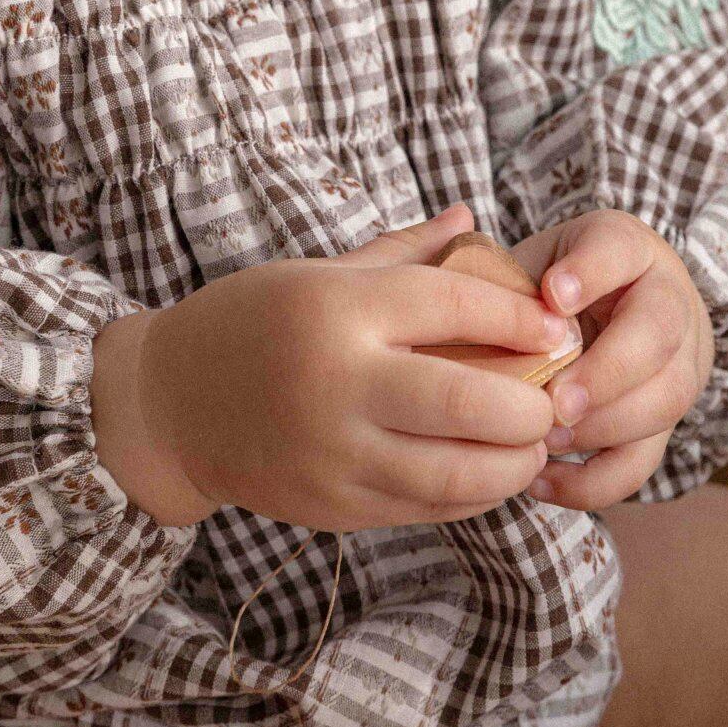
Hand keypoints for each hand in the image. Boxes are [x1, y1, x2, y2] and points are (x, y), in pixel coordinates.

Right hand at [135, 201, 564, 532]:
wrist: (170, 404)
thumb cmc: (252, 320)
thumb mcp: (318, 271)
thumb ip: (403, 252)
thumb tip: (470, 218)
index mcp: (338, 308)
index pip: (457, 304)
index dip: (521, 315)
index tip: (557, 325)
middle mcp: (339, 382)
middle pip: (473, 401)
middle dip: (534, 404)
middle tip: (557, 393)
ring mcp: (336, 452)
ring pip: (460, 473)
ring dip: (516, 461)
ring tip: (534, 440)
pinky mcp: (335, 507)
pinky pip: (428, 508)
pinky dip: (474, 494)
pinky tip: (490, 471)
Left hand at [511, 209, 715, 511]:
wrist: (602, 310)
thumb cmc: (548, 287)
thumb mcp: (529, 263)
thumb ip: (506, 284)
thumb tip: (462, 321)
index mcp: (629, 248)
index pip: (619, 250)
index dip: (589, 273)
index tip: (552, 295)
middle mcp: (670, 301)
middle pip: (659, 335)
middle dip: (607, 373)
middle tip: (556, 401)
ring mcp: (681, 363)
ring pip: (665, 401)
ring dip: (603, 428)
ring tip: (545, 441)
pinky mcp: (666, 421)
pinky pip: (644, 460)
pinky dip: (593, 481)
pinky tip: (540, 482)